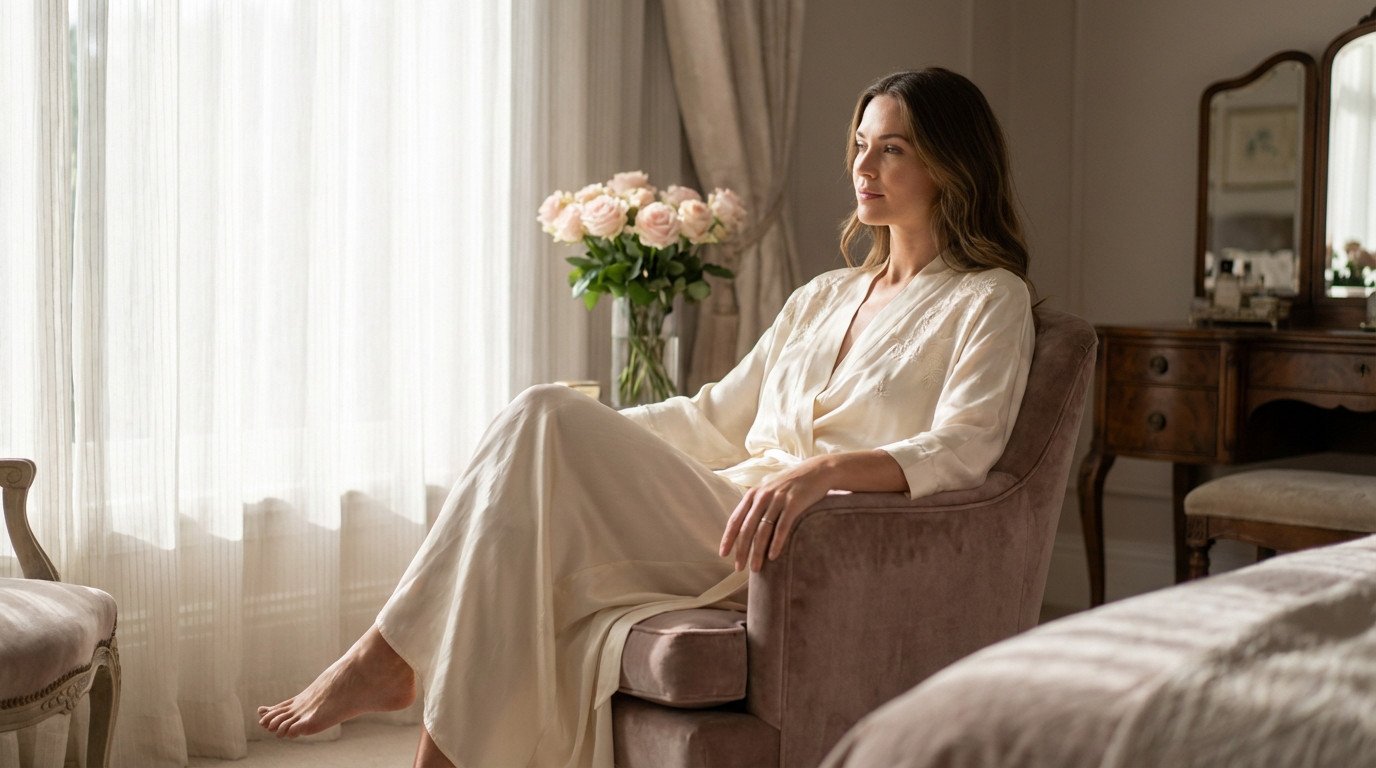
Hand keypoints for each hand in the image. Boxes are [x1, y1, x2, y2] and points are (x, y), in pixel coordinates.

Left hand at [719, 456, 832, 571]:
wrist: (818, 471)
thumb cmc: (792, 483)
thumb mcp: (769, 488)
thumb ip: (757, 503)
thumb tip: (744, 524)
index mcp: (753, 494)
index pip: (736, 519)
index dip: (728, 538)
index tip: (723, 555)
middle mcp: (763, 496)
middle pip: (747, 528)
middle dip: (741, 550)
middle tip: (738, 568)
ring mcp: (778, 499)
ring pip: (763, 530)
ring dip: (758, 552)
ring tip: (755, 568)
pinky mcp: (794, 503)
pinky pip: (782, 527)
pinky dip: (776, 543)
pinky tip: (773, 557)